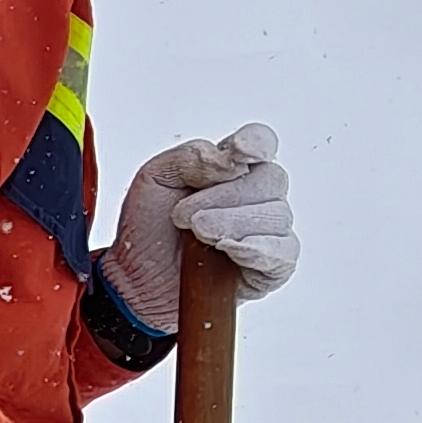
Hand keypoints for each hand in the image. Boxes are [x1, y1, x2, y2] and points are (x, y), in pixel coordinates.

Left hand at [102, 124, 296, 331]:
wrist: (139, 280)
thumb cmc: (150, 230)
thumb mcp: (155, 179)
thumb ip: (190, 157)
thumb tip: (228, 161)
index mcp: (233, 169)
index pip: (262, 142)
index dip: (256, 143)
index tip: (238, 152)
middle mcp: (257, 196)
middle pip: (271, 179)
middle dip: (225, 196)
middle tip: (183, 216)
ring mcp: (268, 232)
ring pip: (276, 215)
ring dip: (231, 224)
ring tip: (197, 236)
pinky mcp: (272, 268)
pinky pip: (282, 254)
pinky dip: (256, 249)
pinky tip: (229, 249)